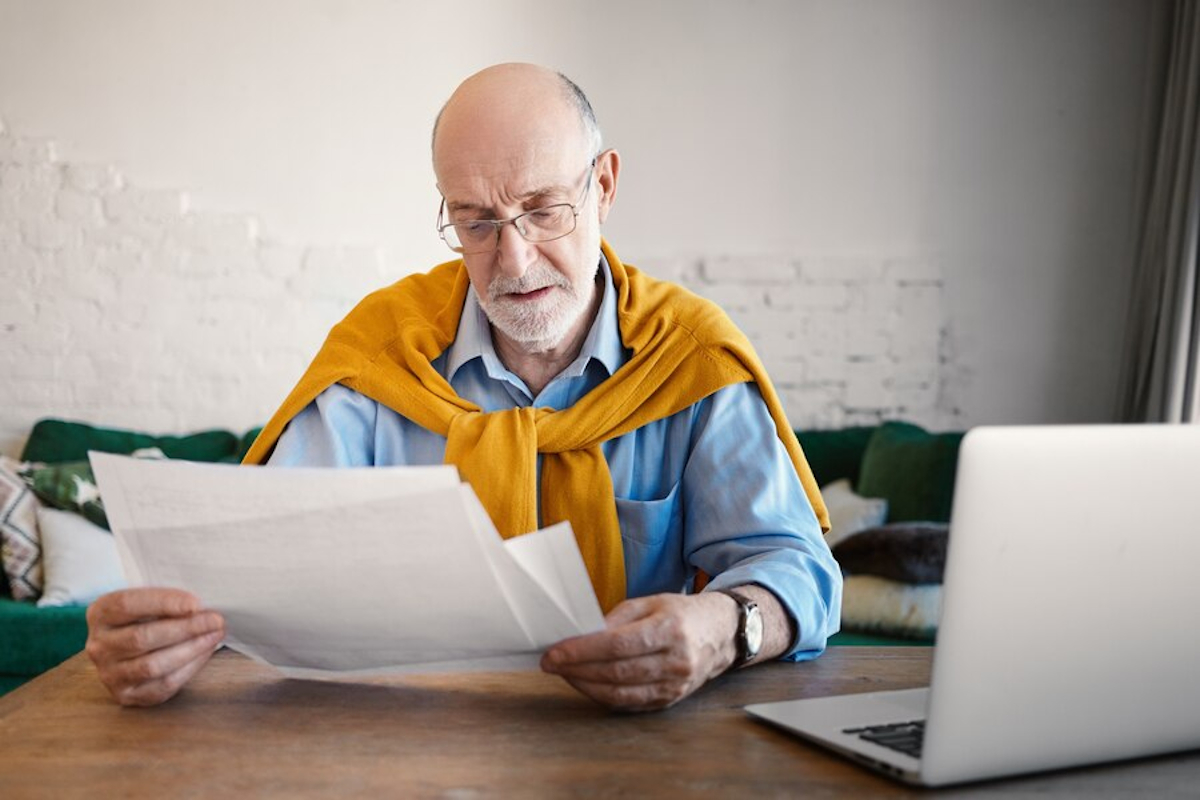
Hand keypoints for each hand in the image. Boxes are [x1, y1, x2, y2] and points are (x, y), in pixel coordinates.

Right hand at [85, 588, 224, 706]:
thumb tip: (201, 604)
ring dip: (190, 649)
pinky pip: (162, 684)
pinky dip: (189, 668)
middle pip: (142, 637)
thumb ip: (166, 599)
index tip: (195, 603)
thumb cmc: (146, 617)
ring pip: (152, 665)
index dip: (163, 603)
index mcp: (100, 613)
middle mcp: (99, 645)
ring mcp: (109, 673)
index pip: (127, 604)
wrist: (128, 646)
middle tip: (215, 620)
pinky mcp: (126, 694)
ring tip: (214, 635)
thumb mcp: (147, 600)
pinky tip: (205, 652)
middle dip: (185, 628)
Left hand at [539, 592, 738, 711]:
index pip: (618, 645)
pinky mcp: (669, 700)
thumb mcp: (651, 602)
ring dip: (585, 685)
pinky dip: (603, 696)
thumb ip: (617, 618)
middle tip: (551, 663)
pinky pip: (629, 704)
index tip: (555, 652)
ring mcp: (674, 686)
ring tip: (565, 673)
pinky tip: (587, 684)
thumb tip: (583, 636)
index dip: (582, 651)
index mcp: (670, 630)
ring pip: (620, 693)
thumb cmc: (682, 614)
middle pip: (616, 672)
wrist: (720, 634)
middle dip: (577, 669)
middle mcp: (675, 661)